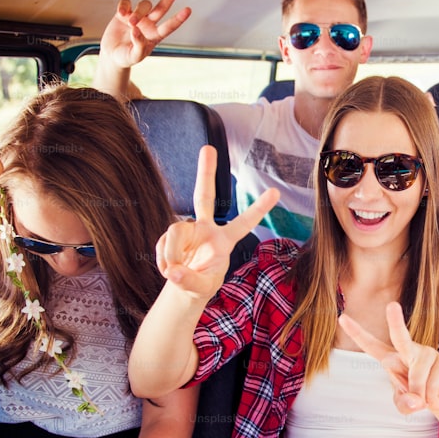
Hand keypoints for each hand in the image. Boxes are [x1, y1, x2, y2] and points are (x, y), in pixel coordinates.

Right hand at [100, 0, 191, 71]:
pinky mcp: (124, 13)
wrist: (112, 54)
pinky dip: (124, 5)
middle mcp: (149, 24)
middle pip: (161, 8)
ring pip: (144, 5)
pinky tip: (121, 13)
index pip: (169, 26)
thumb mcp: (134, 57)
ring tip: (130, 22)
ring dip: (138, 12)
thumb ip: (139, 45)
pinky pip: (126, 2)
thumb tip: (136, 30)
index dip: (178, 19)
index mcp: (155, 36)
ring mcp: (137, 16)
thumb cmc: (126, 57)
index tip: (188, 10)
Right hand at [156, 145, 277, 299]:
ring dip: (170, 255)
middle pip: (204, 197)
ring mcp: (187, 230)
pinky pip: (162, 244)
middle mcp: (206, 229)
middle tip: (208, 148)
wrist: (182, 288)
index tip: (276, 192)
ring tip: (172, 273)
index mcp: (224, 241)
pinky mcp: (171, 236)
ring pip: (175, 232)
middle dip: (205, 172)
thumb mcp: (200, 289)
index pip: (244, 223)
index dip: (258, 208)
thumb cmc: (201, 285)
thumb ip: (189, 281)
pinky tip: (168, 269)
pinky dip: (162, 260)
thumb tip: (173, 271)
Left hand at [340, 302, 438, 414]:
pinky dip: (432, 397)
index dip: (357, 332)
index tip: (342, 318)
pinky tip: (434, 395)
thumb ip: (404, 404)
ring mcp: (427, 353)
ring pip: (418, 374)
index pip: (370, 344)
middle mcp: (408, 350)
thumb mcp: (404, 405)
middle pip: (401, 336)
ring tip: (422, 399)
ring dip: (419, 393)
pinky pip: (433, 384)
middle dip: (396, 322)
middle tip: (392, 305)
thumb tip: (416, 400)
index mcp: (390, 358)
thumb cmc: (415, 397)